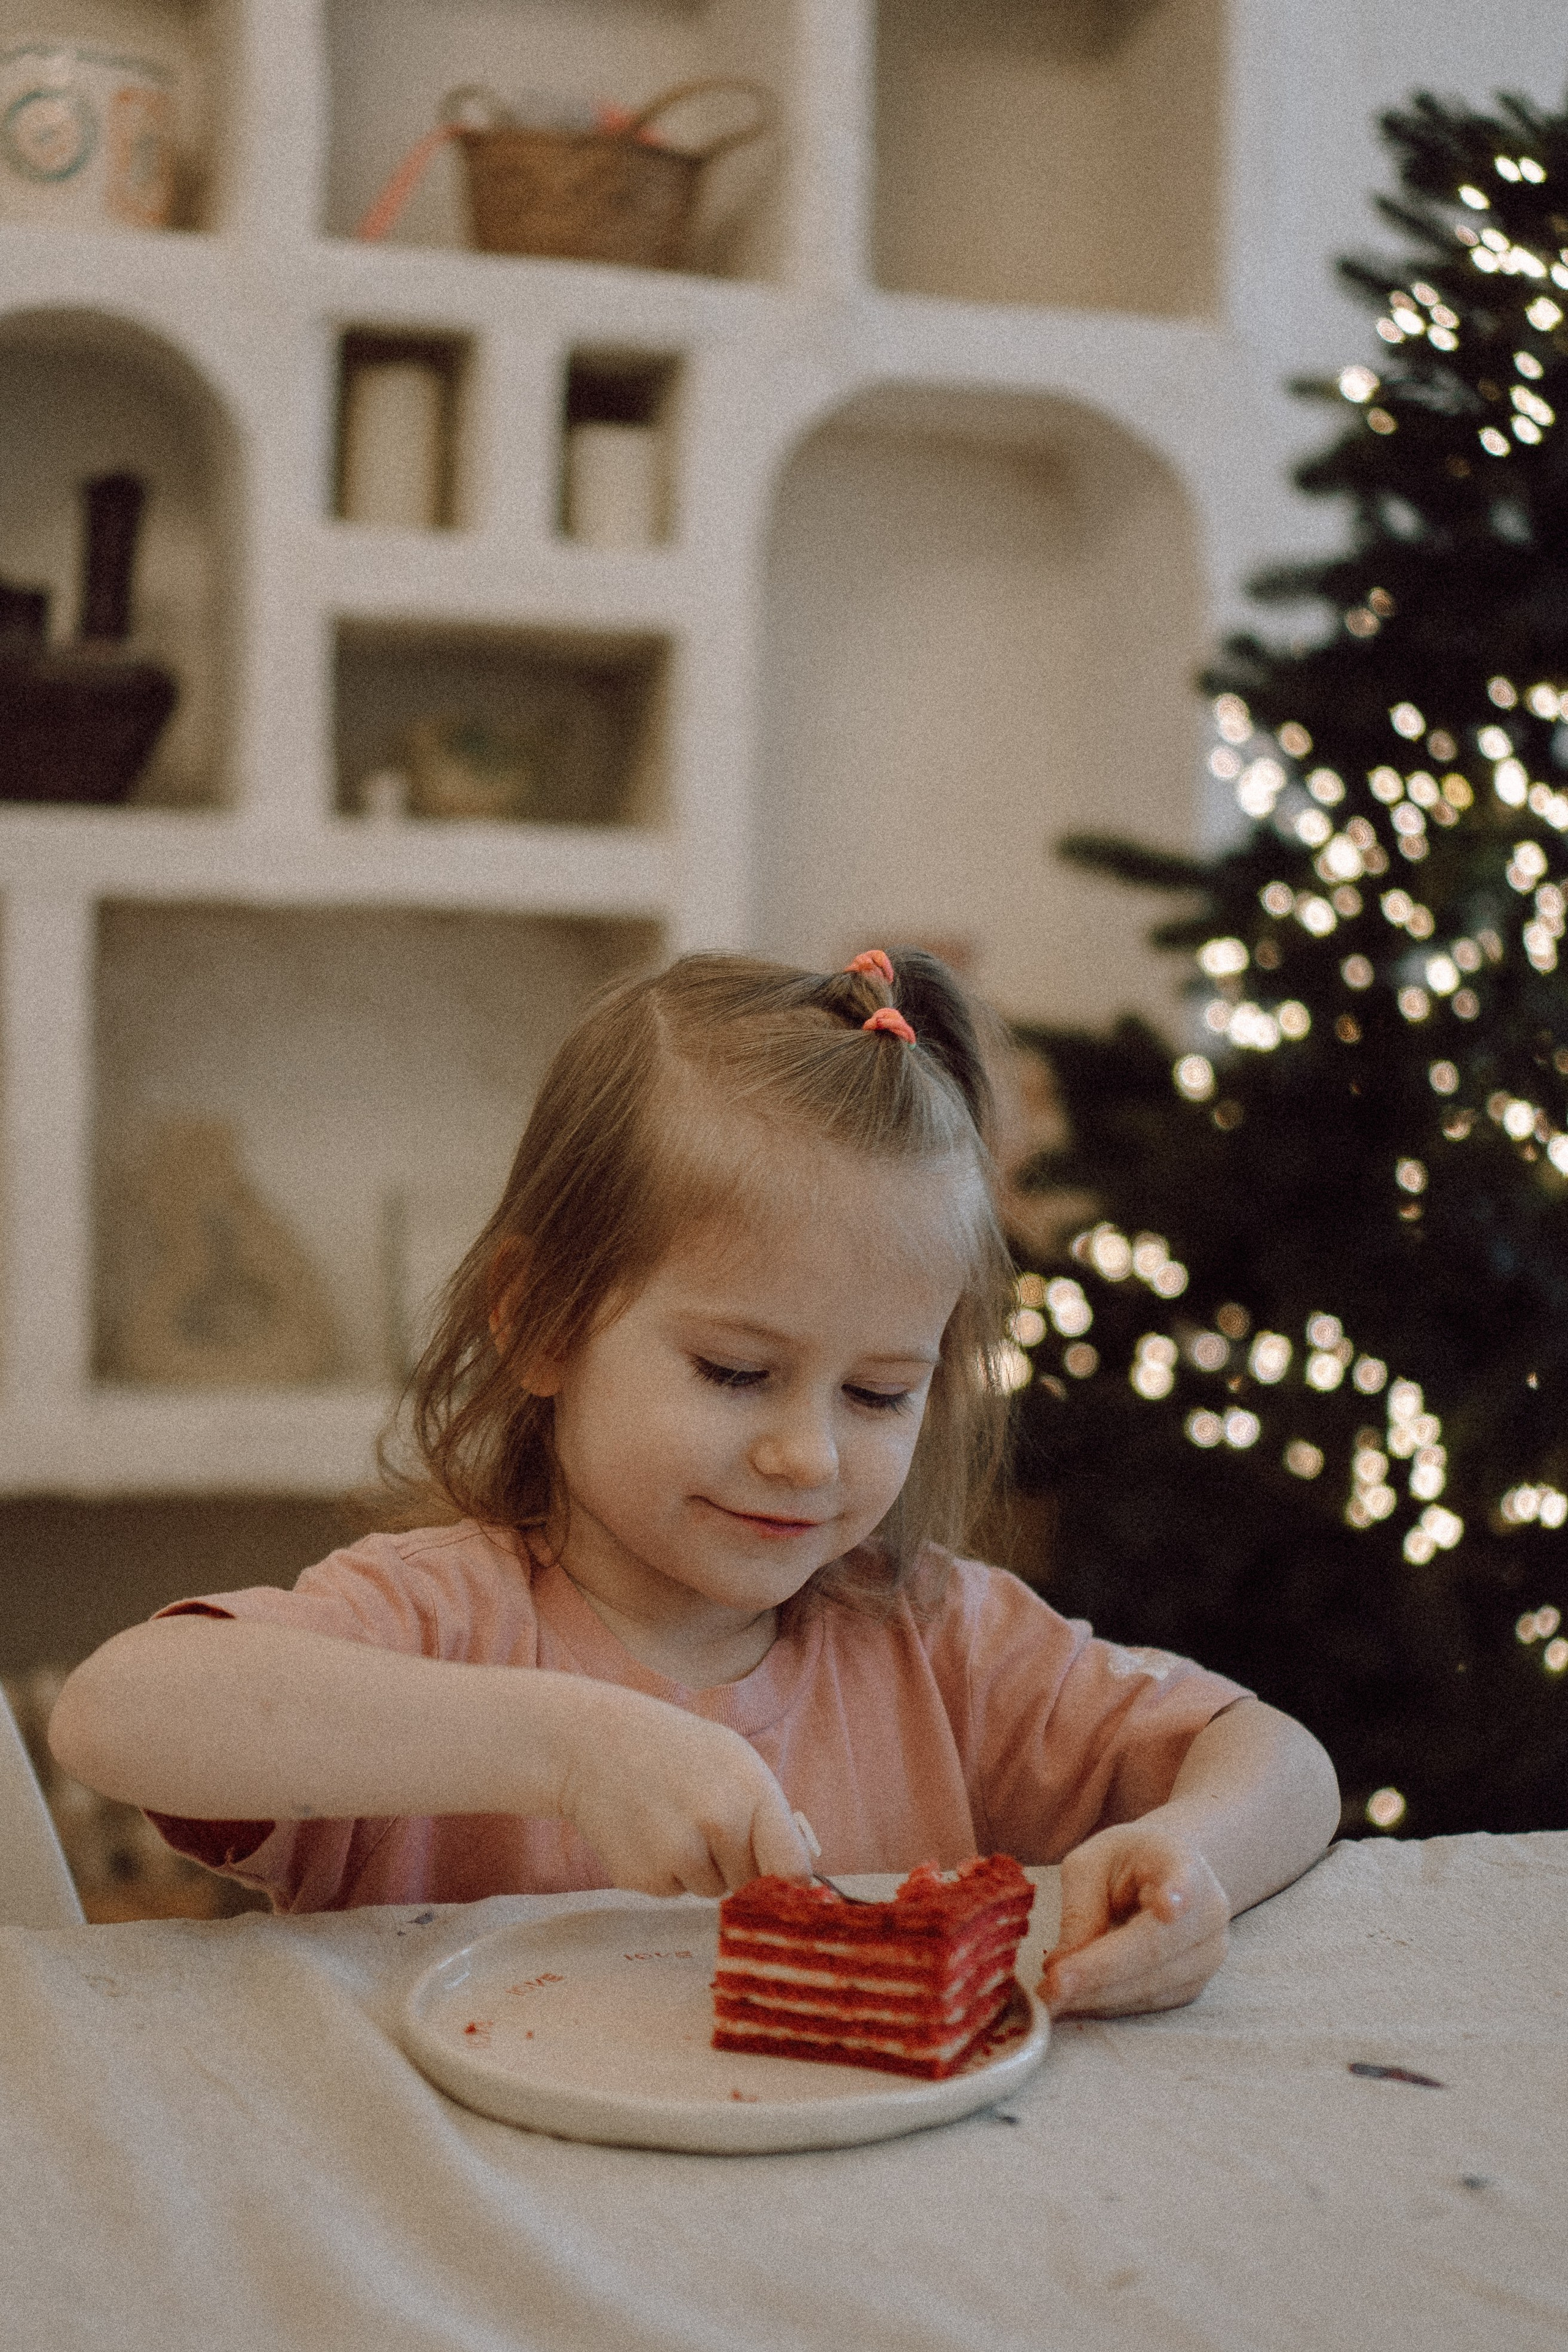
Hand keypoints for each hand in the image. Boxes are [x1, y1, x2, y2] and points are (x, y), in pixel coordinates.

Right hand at [552, 1684, 810, 1897]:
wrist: (593, 1744)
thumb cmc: (674, 1749)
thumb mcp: (734, 1760)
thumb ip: (770, 1815)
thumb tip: (802, 1879)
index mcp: (750, 1792)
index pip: (792, 1868)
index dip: (795, 1887)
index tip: (793, 1892)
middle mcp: (718, 1825)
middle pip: (753, 1884)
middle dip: (739, 1863)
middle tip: (706, 1820)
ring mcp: (678, 1854)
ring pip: (714, 1890)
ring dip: (701, 1867)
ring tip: (672, 1820)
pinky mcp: (644, 1878)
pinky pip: (676, 1891)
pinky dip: (666, 1871)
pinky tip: (648, 1832)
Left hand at [1039, 1821, 1229, 2017]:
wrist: (1166, 1873)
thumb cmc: (1125, 1863)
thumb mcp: (1091, 1865)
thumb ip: (1080, 1909)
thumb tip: (1062, 1966)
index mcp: (1182, 1863)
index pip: (1184, 1880)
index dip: (1177, 1896)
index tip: (1167, 1908)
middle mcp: (1208, 1911)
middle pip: (1155, 1949)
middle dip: (1099, 1973)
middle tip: (1050, 1988)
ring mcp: (1208, 1953)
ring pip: (1152, 1986)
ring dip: (1099, 1996)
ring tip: (1053, 1997)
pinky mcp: (1195, 1984)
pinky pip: (1151, 2002)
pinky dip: (1109, 2004)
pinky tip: (1076, 1999)